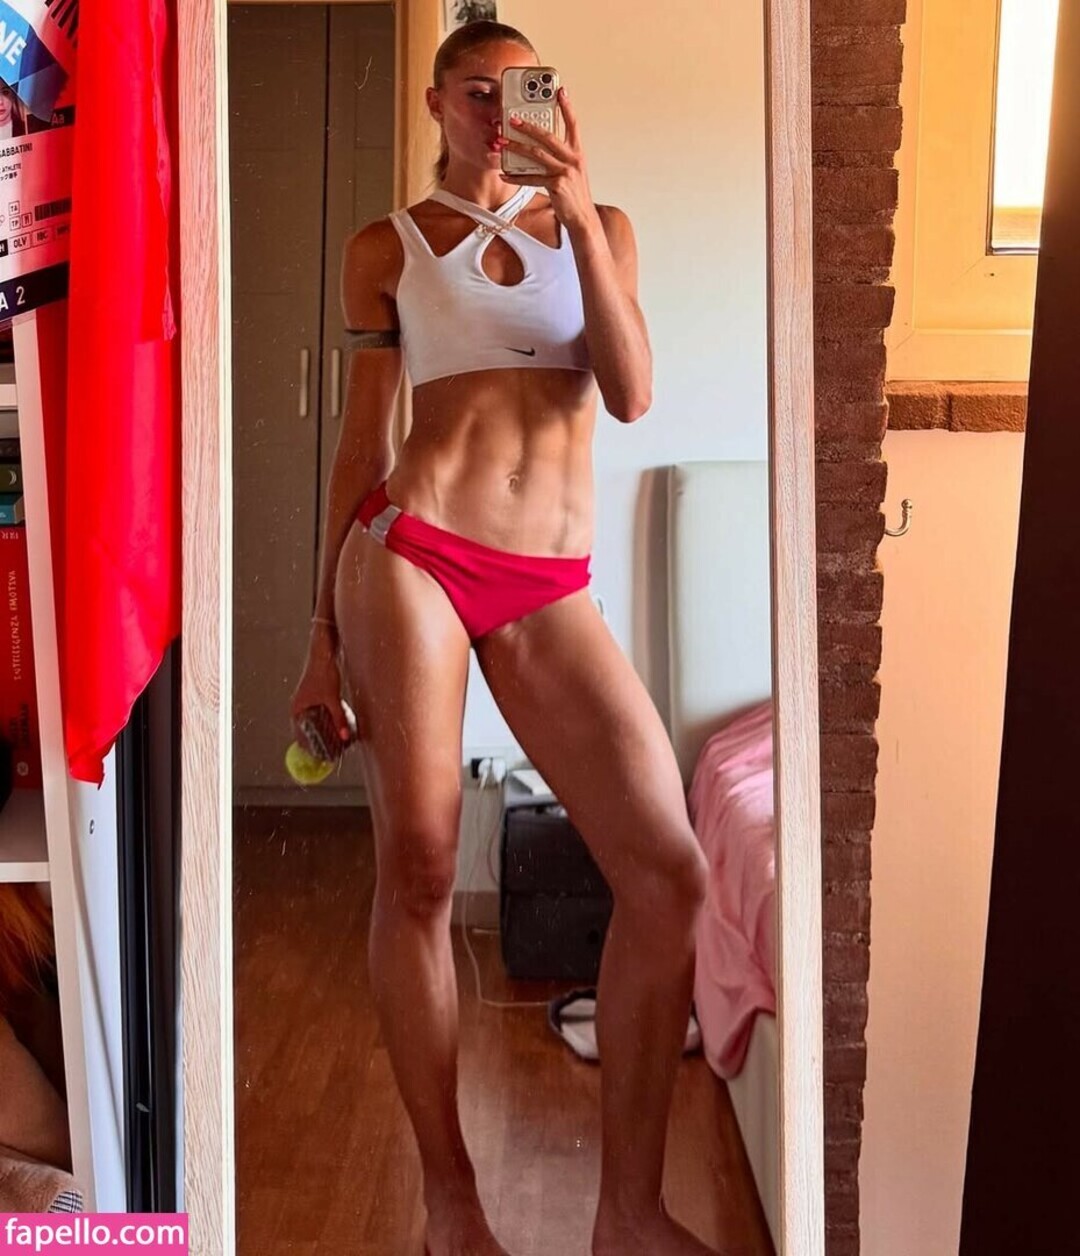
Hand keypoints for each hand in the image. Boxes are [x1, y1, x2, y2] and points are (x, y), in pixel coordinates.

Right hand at [290, 644, 353, 752]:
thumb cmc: (324, 674)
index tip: (320, 758)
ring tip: (335, 744)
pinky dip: (326, 723)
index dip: (309, 748)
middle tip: (330, 754)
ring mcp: (306, 702)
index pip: (299, 736)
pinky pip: (318, 715)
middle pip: (307, 731)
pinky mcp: (315, 697)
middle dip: (317, 742)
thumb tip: (345, 737)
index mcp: (297, 710)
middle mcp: (299, 707)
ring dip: (322, 732)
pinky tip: (337, 727)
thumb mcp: (333, 699)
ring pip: (313, 723)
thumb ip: (339, 718)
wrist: (324, 654)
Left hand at [498, 88, 597, 233]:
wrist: (583, 218)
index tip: (560, 91)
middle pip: (548, 136)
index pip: (573, 124)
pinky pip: (532, 178)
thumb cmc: (575, 196)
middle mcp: (573, 159)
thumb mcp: (573, 172)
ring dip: (517, 147)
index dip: (567, 107)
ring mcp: (565, 172)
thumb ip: (561, 158)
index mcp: (577, 153)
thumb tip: (540, 148)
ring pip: (537, 154)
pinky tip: (505, 174)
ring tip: (502, 143)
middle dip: (528, 126)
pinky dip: (516, 177)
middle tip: (512, 119)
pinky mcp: (556, 185)